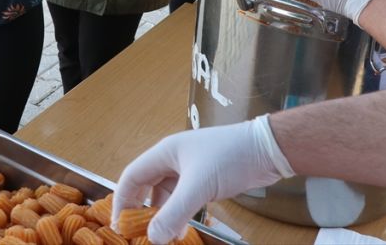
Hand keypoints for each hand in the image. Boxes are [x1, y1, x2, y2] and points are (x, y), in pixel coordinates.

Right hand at [112, 117, 293, 243]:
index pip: (132, 176)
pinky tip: (180, 228)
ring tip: (159, 235)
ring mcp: (190, 167)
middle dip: (139, 209)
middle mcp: (173, 158)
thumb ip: (174, 212)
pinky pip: (182, 196)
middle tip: (135, 232)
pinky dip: (178, 212)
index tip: (118, 224)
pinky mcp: (205, 177)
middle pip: (146, 184)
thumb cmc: (231, 157)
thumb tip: (152, 237)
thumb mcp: (199, 186)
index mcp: (165, 152)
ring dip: (160, 213)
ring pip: (165, 193)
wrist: (267, 149)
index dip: (122, 200)